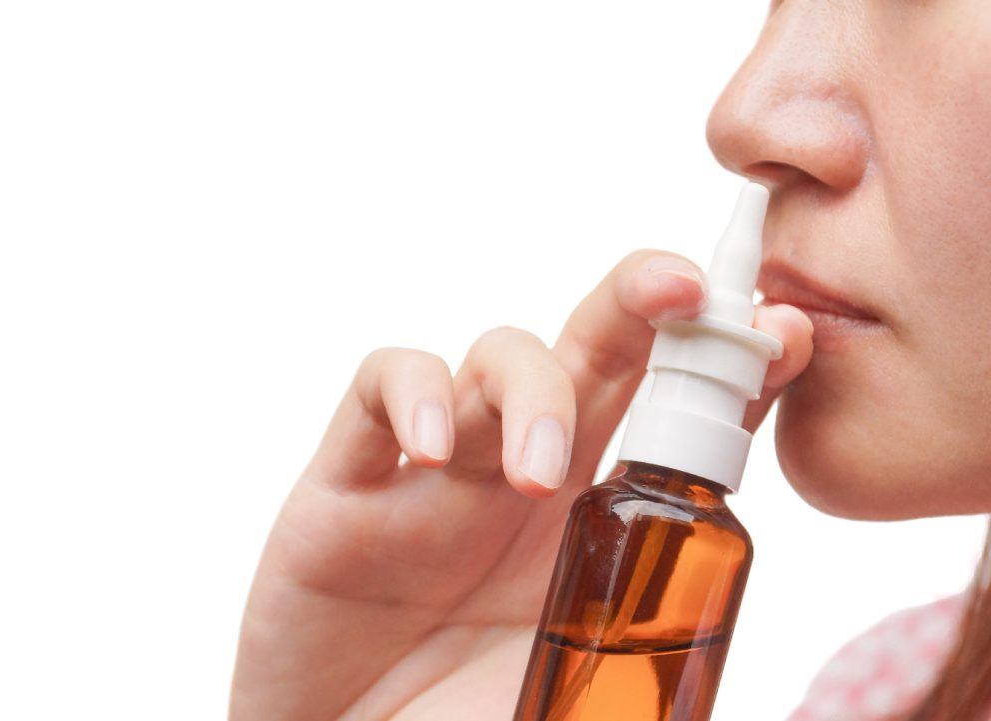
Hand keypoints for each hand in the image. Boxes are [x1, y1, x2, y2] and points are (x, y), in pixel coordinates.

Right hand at [229, 250, 813, 720]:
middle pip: (597, 348)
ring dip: (532, 391)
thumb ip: (659, 683)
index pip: (677, 417)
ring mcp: (439, 471)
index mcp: (599, 526)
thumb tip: (725, 694)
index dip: (732, 366)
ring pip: (498, 355)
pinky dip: (410, 395)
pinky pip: (379, 384)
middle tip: (684, 291)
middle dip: (643, 300)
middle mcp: (527, 476)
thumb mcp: (591, 701)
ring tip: (536, 478)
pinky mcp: (349, 479)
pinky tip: (429, 453)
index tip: (784, 337)